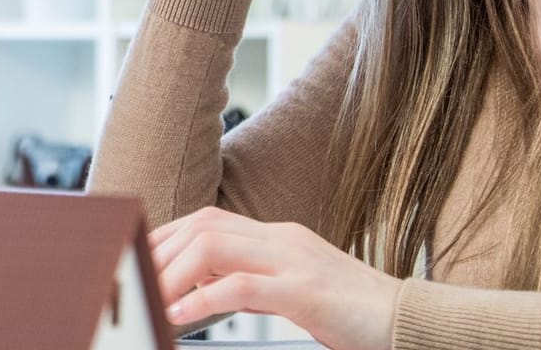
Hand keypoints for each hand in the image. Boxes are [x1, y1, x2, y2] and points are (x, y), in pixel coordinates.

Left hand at [151, 207, 398, 349]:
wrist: (408, 320)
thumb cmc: (352, 313)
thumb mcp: (292, 292)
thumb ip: (248, 283)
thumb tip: (200, 288)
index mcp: (278, 237)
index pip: (207, 220)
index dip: (166, 238)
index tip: (138, 260)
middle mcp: (281, 239)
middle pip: (202, 226)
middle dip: (159, 251)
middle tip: (132, 278)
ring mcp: (293, 260)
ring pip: (213, 247)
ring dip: (172, 273)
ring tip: (149, 297)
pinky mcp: (305, 291)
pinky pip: (240, 286)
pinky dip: (201, 300)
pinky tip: (179, 316)